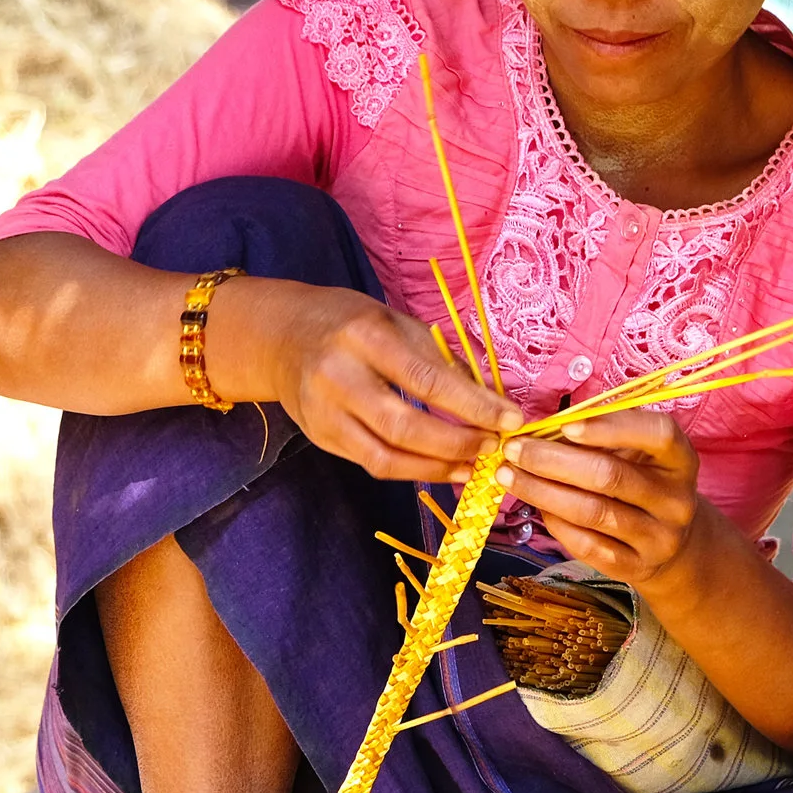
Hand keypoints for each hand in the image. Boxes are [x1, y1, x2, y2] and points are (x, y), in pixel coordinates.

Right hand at [225, 281, 521, 482]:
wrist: (282, 336)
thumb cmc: (351, 323)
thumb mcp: (396, 322)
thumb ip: (440, 357)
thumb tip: (491, 395)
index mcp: (364, 336)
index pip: (427, 380)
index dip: (473, 405)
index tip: (511, 418)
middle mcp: (338, 377)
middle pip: (405, 427)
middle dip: (458, 443)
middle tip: (493, 446)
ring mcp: (323, 413)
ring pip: (387, 458)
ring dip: (438, 468)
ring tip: (473, 466)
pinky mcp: (320, 437)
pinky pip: (373, 464)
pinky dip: (413, 471)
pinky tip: (442, 467)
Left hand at [500, 409, 707, 588]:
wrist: (674, 544)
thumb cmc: (644, 483)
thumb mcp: (640, 454)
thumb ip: (604, 437)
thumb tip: (545, 427)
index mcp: (681, 460)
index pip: (657, 434)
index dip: (611, 427)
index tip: (564, 425)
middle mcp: (676, 500)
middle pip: (610, 476)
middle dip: (553, 460)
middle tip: (514, 449)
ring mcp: (659, 538)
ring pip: (592, 512)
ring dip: (542, 491)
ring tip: (510, 475)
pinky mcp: (636, 567)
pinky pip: (587, 544)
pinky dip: (555, 523)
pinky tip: (535, 506)